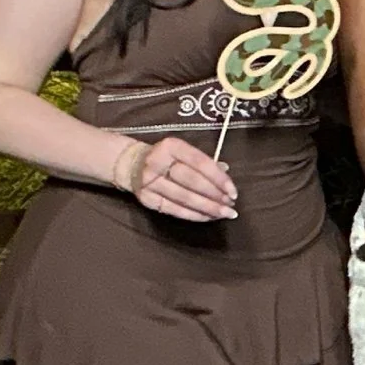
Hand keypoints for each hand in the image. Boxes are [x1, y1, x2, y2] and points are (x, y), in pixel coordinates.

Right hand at [120, 136, 237, 221]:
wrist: (131, 164)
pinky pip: (174, 210)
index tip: (233, 191)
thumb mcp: (183, 152)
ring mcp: (150, 182)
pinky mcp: (147, 200)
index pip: (200, 162)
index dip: (218, 178)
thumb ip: (204, 161)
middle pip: (192, 181)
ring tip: (224, 213)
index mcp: (171, 146)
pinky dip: (194, 215)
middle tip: (231, 205)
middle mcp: (158, 163)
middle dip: (215, 195)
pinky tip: (209, 217)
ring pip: (184, 198)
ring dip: (208, 208)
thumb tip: (226, 171)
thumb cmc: (166, 158)